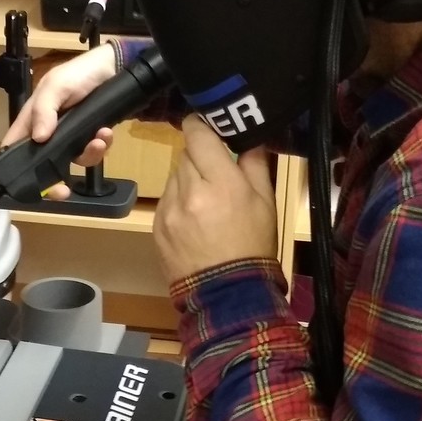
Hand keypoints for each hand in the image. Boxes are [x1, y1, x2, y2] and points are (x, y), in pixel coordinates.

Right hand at [2, 44, 119, 200]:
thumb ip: (44, 110)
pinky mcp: (89, 138)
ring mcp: (70, 137)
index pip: (14, 145)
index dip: (11, 166)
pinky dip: (100, 146)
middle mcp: (48, 131)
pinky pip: (92, 153)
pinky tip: (105, 133)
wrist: (114, 69)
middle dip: (52, 182)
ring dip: (87, 155)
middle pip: (42, 165)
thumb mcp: (56, 86)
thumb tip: (39, 138)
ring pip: (72, 161)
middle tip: (61, 192)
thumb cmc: (79, 74)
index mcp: (32, 119)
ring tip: (99, 140)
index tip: (20, 185)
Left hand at [154, 115, 278, 284]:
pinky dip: (177, 203)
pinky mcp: (155, 227)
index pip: (197, 134)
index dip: (200, 124)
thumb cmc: (254, 246)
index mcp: (220, 182)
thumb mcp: (266, 202)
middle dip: (200, 158)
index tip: (206, 125)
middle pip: (185, 154)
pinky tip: (194, 221)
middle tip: (217, 174)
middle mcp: (189, 191)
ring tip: (207, 203)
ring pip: (174, 177)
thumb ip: (254, 163)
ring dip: (187, 180)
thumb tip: (247, 136)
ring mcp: (168, 210)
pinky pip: (165, 200)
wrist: (228, 296)